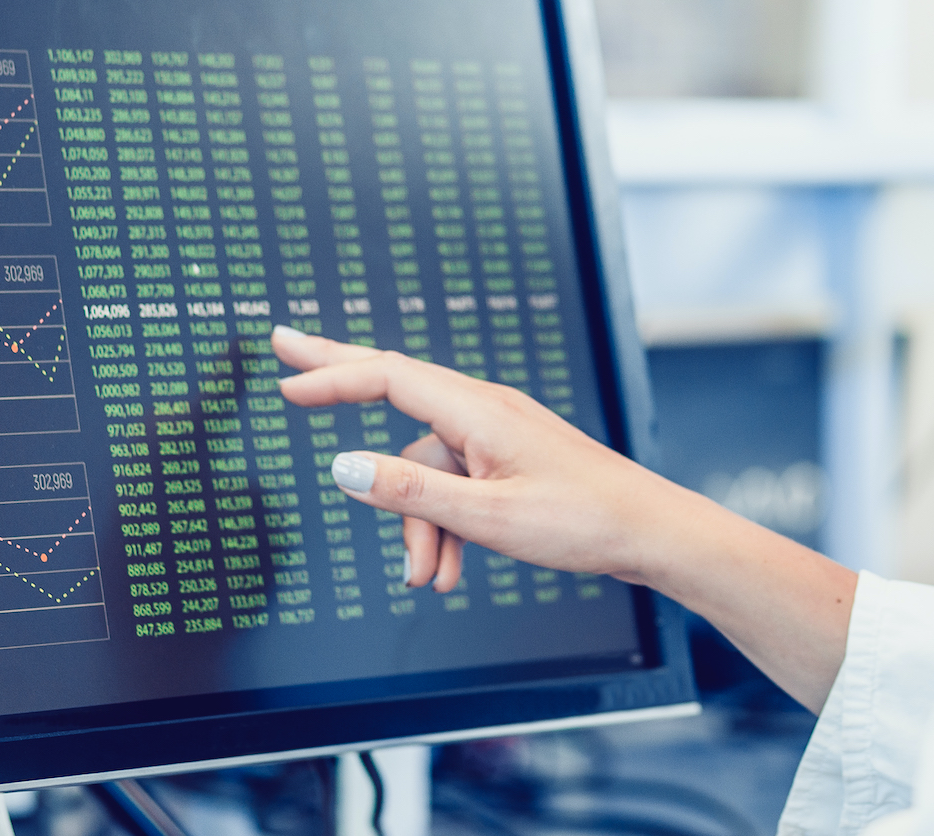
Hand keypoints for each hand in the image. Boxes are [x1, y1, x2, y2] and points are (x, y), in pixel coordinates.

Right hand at [274, 324, 858, 710]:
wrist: (649, 532)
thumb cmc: (583, 520)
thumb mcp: (486, 516)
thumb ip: (411, 493)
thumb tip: (344, 467)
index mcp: (477, 410)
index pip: (387, 376)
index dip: (330, 374)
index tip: (284, 371)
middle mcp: (484, 411)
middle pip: (396, 390)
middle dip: (340, 383)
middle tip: (285, 355)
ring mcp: (497, 434)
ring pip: (426, 470)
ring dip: (419, 525)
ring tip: (432, 578)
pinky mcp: (508, 460)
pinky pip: (454, 485)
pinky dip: (445, 526)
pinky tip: (454, 569)